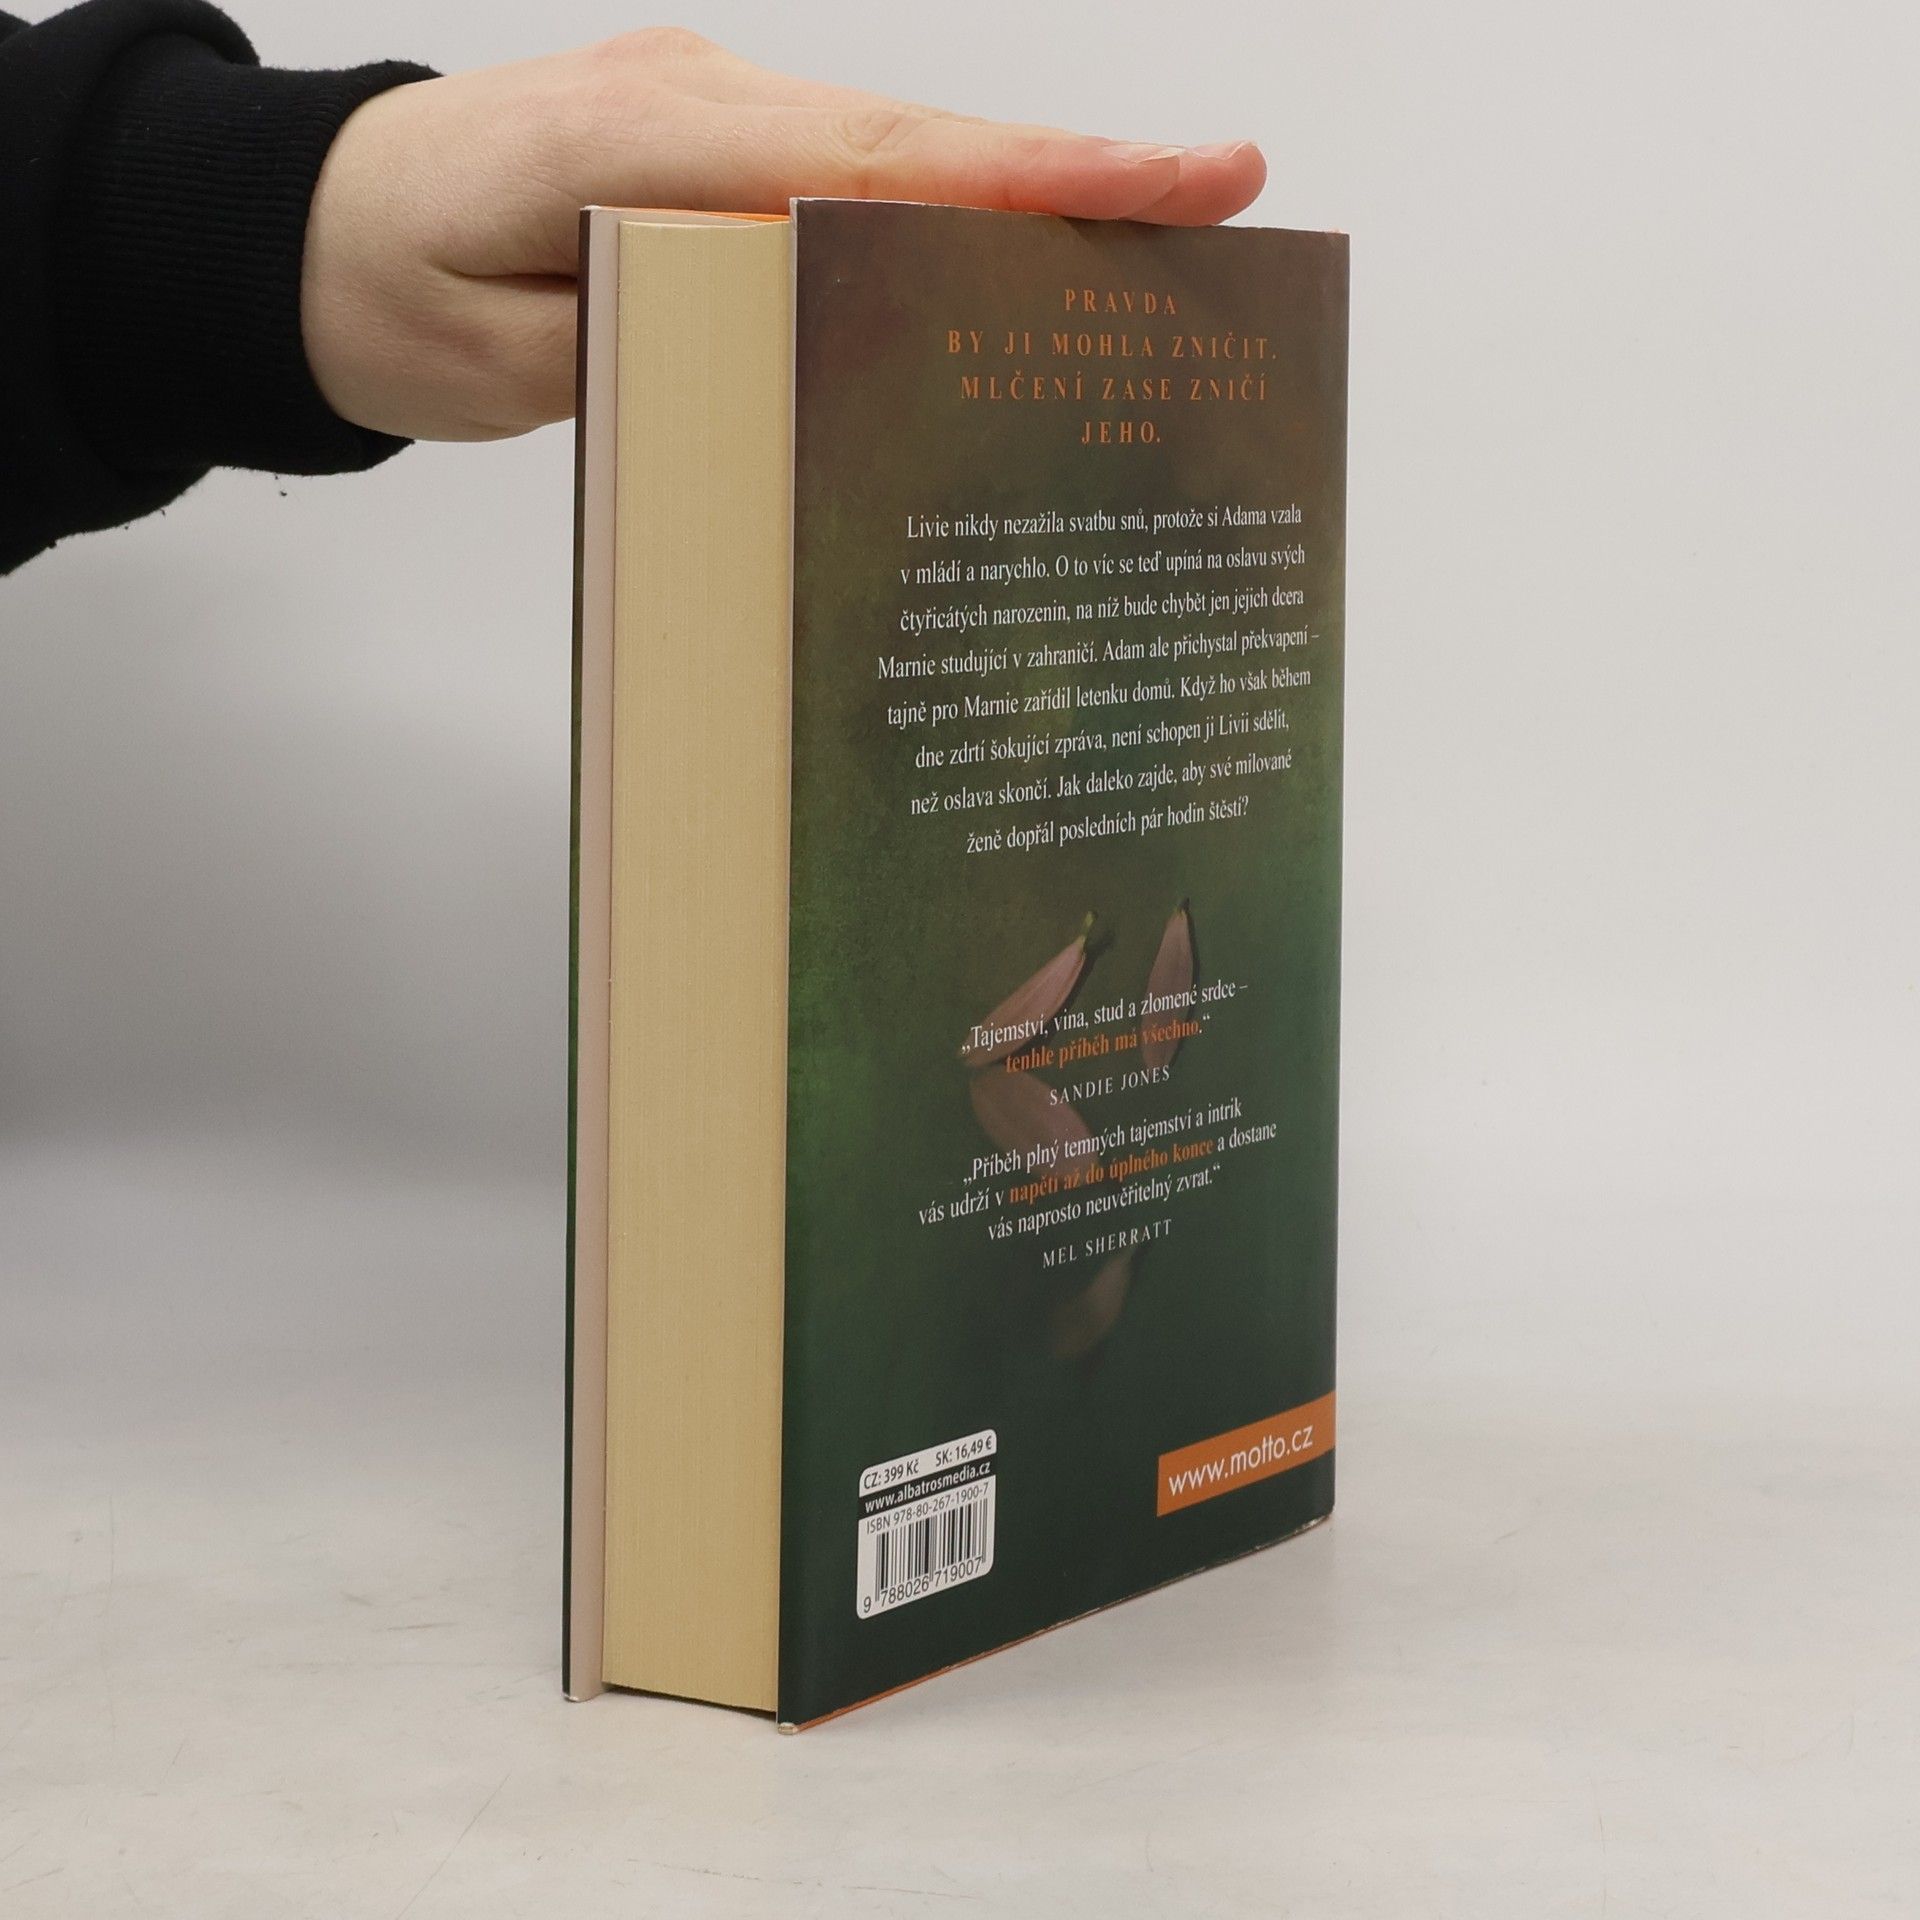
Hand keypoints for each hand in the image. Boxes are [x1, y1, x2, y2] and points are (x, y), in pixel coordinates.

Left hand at [300, 29, 1264, 441]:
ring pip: (898, 158)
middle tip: (1225, 195)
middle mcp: (700, 106)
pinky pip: (851, 183)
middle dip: (1078, 172)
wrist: (310, 231)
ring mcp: (710, 121)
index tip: (1174, 179)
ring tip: (1158, 239)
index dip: (1031, 177)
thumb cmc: (390, 288)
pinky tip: (1012, 264)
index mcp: (649, 140)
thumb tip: (804, 327)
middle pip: (922, 143)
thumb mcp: (508, 353)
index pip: (878, 162)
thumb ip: (656, 335)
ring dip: (1025, 194)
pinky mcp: (712, 156)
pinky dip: (942, 217)